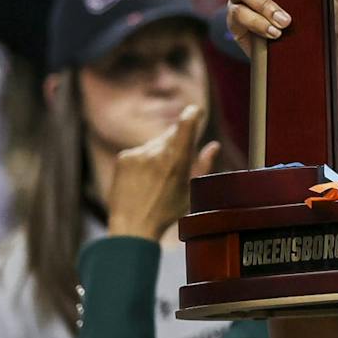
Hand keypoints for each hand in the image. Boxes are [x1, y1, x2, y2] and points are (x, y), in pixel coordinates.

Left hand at [106, 104, 219, 239]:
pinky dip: (143, 161)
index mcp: (177, 160)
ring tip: (156, 180)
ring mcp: (138, 153)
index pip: (186, 123)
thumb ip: (204, 165)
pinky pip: (139, 152)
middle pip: (171, 135)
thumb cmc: (166, 212)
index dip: (192, 114)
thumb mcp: (191, 192)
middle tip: (176, 166)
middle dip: (176, 143)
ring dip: (159, 154)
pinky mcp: (123, 157)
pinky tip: (142, 180)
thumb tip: (214, 145)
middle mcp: (156, 152)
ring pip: (155, 144)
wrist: (132, 226)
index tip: (195, 111)